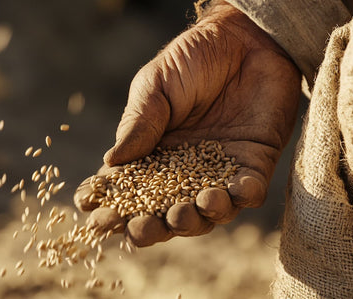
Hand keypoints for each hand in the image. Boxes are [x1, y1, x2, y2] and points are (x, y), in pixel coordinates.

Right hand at [75, 1, 300, 246]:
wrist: (244, 38)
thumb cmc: (193, 58)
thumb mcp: (156, 85)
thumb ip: (139, 123)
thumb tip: (111, 164)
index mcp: (154, 153)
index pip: (130, 190)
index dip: (113, 207)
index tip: (97, 217)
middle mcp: (185, 170)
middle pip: (165, 214)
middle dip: (151, 228)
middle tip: (141, 228)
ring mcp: (220, 171)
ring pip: (206, 214)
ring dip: (195, 220)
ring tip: (185, 211)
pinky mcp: (255, 164)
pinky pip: (250, 192)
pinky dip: (243, 197)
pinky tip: (233, 191)